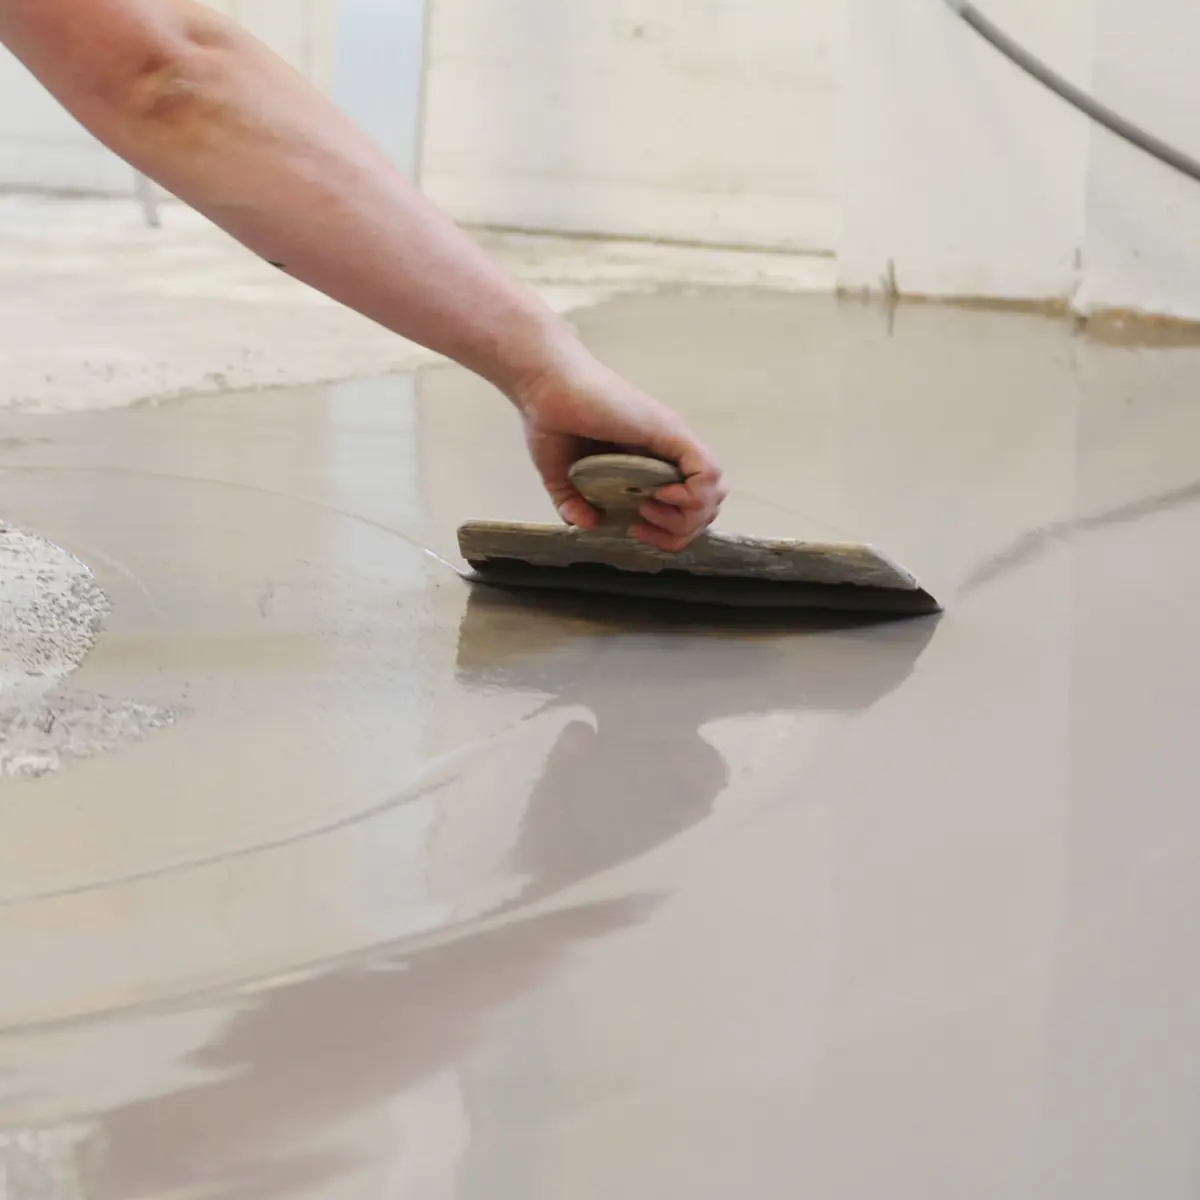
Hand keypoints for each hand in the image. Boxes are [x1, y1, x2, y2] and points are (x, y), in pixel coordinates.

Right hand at [513, 349, 726, 551]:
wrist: (544, 387)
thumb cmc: (552, 422)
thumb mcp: (561, 478)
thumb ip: (574, 504)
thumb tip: (590, 525)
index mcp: (650, 461)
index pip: (687, 505)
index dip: (671, 529)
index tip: (635, 528)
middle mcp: (669, 451)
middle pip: (707, 503)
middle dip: (681, 529)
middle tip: (642, 523)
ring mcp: (673, 440)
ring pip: (713, 490)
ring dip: (687, 515)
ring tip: (649, 509)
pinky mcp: (671, 432)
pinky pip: (707, 472)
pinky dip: (693, 494)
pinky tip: (660, 495)